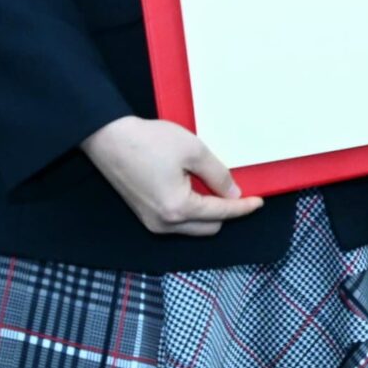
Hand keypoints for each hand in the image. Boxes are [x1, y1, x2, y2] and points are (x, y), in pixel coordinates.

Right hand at [81, 116, 264, 236]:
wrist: (108, 139)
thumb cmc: (148, 142)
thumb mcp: (193, 151)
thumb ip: (218, 174)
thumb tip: (233, 192)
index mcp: (177, 209)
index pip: (221, 213)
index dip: (243, 207)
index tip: (259, 201)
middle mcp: (164, 224)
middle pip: (209, 227)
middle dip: (225, 211)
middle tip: (234, 189)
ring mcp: (152, 222)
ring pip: (193, 227)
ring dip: (207, 212)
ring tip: (210, 184)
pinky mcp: (145, 215)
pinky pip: (177, 221)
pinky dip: (191, 210)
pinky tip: (193, 187)